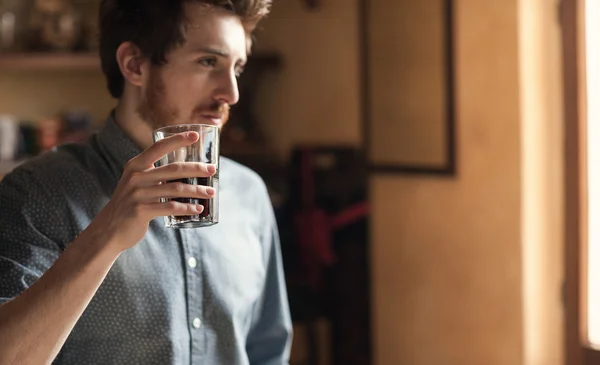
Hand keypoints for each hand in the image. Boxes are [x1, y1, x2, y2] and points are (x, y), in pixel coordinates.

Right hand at [87, 132, 215, 251]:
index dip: (177, 140)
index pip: (159, 147)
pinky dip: (187, 208)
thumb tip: (187, 170)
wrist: (109, 229)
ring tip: (211, 192)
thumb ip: (155, 174)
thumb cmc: (131, 203)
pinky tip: (198, 209)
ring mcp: (137, 194)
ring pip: (175, 189)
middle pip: (173, 169)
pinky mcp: (141, 211)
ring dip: (197, 191)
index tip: (195, 135)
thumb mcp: (137, 183)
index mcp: (135, 166)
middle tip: (213, 170)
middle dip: (196, 168)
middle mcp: (136, 177)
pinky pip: (170, 207)